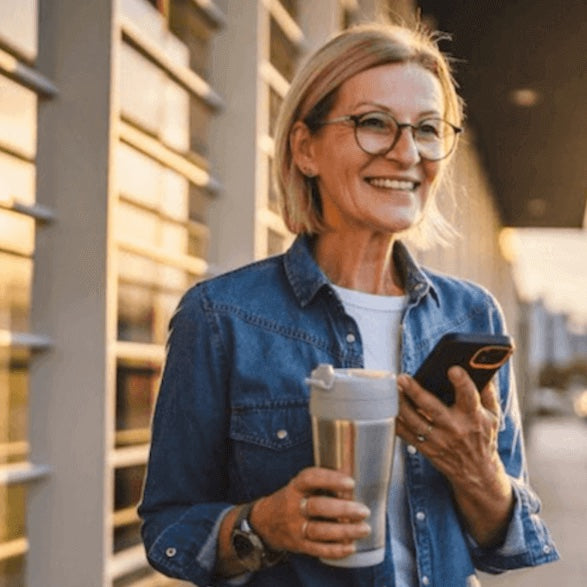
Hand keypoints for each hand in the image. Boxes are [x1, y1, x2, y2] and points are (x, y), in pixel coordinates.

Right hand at [250, 467, 370, 559]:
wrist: (264, 522)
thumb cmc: (293, 499)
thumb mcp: (301, 485)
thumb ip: (323, 481)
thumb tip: (353, 469)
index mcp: (295, 487)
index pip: (310, 479)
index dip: (330, 479)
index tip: (351, 482)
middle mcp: (293, 506)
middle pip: (317, 507)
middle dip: (343, 509)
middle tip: (364, 510)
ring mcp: (294, 527)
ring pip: (319, 530)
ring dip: (344, 531)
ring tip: (364, 529)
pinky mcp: (298, 545)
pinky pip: (317, 549)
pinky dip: (335, 550)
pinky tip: (351, 547)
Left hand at [396, 366, 500, 481]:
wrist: (477, 472)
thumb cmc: (483, 438)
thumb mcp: (493, 415)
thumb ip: (488, 391)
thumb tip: (482, 366)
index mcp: (473, 417)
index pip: (469, 397)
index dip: (462, 382)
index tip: (453, 369)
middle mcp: (455, 428)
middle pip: (433, 408)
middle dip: (416, 392)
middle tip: (403, 378)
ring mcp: (439, 440)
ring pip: (414, 421)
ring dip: (401, 404)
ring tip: (393, 389)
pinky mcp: (426, 449)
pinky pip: (406, 434)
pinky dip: (396, 421)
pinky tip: (389, 408)